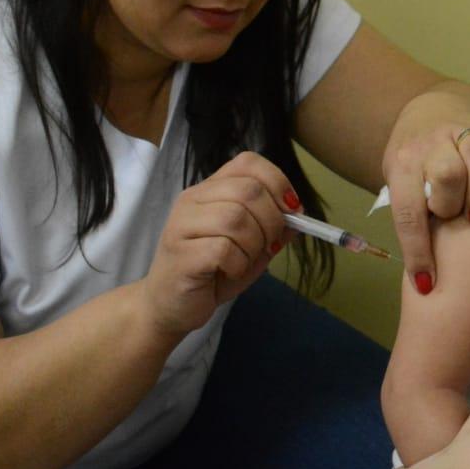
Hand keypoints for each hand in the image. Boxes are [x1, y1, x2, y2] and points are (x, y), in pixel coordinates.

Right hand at [139, 151, 295, 336]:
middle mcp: (192, 199)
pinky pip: (223, 249)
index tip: (291, 209)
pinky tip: (230, 271)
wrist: (171, 306)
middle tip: (269, 244)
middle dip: (272, 220)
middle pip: (249, 190)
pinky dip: (239, 263)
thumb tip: (298, 212)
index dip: (278, 181)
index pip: (248, 162)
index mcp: (210, 189)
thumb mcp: (252, 244)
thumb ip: (274, 225)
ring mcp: (181, 224)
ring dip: (255, 244)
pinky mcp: (180, 253)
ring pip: (236, 218)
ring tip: (246, 260)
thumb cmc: (213, 272)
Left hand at [384, 101, 469, 292]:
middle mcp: (432, 142)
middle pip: (448, 173)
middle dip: (454, 204)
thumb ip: (412, 211)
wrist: (432, 112)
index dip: (417, 251)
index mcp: (403, 162)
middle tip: (459, 219)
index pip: (407, 210)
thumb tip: (421, 271)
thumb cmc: (416, 162)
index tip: (426, 284)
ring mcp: (465, 130)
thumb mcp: (400, 182)